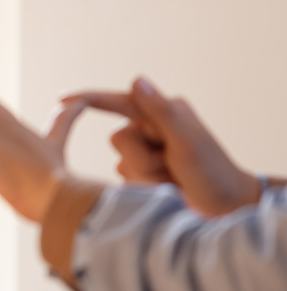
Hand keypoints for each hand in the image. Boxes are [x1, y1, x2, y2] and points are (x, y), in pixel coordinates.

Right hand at [64, 77, 260, 216]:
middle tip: (171, 167)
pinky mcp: (146, 174)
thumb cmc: (213, 173)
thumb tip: (136, 80)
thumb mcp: (187, 140)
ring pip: (121, 162)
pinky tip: (168, 191)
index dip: (88, 100)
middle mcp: (153, 129)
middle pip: (118, 139)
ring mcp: (149, 152)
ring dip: (146, 176)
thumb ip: (160, 111)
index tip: (62, 101)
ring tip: (174, 181)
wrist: (227, 210)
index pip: (117, 102)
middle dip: (140, 158)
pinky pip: (125, 179)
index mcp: (162, 113)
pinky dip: (145, 188)